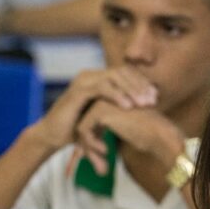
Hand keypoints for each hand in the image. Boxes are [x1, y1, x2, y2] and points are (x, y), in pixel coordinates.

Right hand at [37, 67, 157, 151]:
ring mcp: (85, 80)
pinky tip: (128, 106)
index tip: (156, 98)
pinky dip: (116, 95)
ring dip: (131, 89)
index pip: (126, 74)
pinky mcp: (78, 90)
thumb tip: (143, 120)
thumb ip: (121, 117)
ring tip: (144, 103)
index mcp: (99, 79)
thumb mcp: (103, 121)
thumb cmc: (77, 130)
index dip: (142, 84)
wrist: (53, 135)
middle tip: (154, 100)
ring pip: (114, 77)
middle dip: (140, 85)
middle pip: (123, 72)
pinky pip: (101, 87)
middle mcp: (92, 76)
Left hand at [75, 103, 182, 175]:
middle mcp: (103, 98)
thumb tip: (85, 153)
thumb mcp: (122, 134)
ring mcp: (101, 101)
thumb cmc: (147, 137)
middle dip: (89, 150)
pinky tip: (105, 151)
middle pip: (84, 126)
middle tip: (102, 169)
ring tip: (103, 167)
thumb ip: (104, 135)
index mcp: (108, 101)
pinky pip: (83, 129)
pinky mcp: (100, 110)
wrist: (160, 134)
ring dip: (89, 150)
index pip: (90, 124)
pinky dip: (90, 144)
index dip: (93, 145)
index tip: (100, 162)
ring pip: (81, 128)